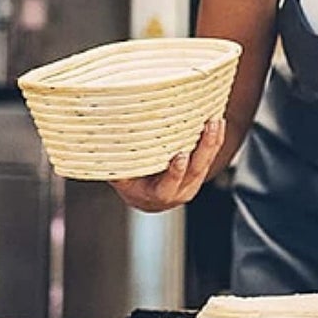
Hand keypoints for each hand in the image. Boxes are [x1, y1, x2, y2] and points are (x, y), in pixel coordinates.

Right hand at [109, 118, 225, 212]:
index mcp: (157, 195)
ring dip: (213, 141)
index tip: (179, 157)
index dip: (175, 173)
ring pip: (206, 164)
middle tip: (209, 127)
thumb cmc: (130, 182)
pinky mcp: (199, 175)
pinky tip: (218, 123)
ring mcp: (191, 184)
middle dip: (204, 148)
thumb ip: (115, 166)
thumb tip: (100, 144)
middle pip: (195, 171)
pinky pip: (210, 158)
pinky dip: (215, 141)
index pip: (168, 185)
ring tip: (216, 120)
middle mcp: (178, 192)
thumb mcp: (120, 178)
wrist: (146, 197)